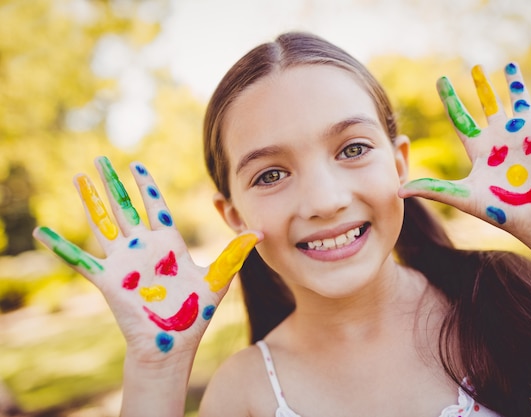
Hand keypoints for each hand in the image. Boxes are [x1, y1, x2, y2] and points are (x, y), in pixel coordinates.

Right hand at [33, 156, 260, 360]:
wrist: (174, 343)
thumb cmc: (195, 313)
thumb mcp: (218, 277)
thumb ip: (234, 252)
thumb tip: (259, 232)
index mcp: (168, 244)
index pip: (155, 206)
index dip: (146, 185)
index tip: (137, 164)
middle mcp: (143, 247)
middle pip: (124, 207)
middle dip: (113, 182)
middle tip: (101, 159)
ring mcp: (124, 262)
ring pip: (103, 223)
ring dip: (90, 200)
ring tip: (79, 176)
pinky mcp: (108, 279)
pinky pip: (79, 260)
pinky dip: (60, 247)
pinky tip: (40, 232)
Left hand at [400, 63, 530, 237]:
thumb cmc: (501, 209)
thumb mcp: (463, 196)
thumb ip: (432, 190)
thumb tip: (398, 192)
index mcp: (480, 148)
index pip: (461, 117)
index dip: (450, 99)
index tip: (440, 80)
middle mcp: (501, 137)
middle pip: (489, 104)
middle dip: (482, 87)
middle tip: (475, 67)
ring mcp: (526, 134)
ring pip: (519, 101)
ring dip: (515, 84)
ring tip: (509, 66)